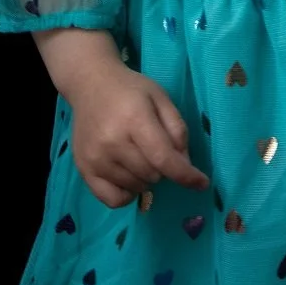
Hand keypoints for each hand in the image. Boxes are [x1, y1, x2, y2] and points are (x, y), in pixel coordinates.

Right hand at [69, 58, 209, 208]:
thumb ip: (177, 130)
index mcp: (134, 118)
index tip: (201, 183)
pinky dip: (128, 194)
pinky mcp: (84, 169)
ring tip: (140, 155)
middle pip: (152, 175)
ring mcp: (95, 158)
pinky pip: (113, 199)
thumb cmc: (130, 90)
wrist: (91, 84)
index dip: (185, 175)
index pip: (163, 158)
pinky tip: (129, 177)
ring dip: (146, 178)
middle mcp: (112, 141)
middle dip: (163, 167)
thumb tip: (185, 165)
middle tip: (157, 148)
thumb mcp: (161, 98)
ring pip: (135, 187)